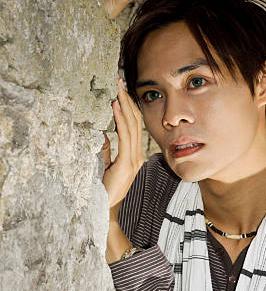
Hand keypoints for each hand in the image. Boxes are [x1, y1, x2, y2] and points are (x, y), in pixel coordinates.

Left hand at [102, 75, 144, 209]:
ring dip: (123, 105)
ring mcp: (134, 159)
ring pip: (131, 126)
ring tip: (117, 89)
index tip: (121, 91)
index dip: (129, 108)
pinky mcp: (127, 163)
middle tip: (119, 82)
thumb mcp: (105, 166)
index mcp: (134, 156)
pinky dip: (120, 119)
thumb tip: (104, 136)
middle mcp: (137, 156)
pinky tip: (115, 107)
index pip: (133, 127)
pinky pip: (124, 136)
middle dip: (127, 101)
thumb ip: (107, 151)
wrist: (106, 208)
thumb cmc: (104, 190)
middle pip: (135, 123)